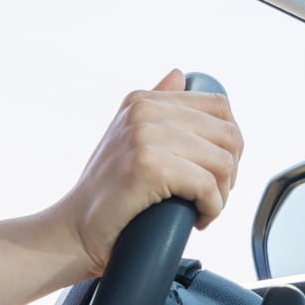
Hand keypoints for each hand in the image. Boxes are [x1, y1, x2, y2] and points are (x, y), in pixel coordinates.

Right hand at [48, 68, 242, 278]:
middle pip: (227, 134)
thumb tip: (178, 74)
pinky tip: (200, 219)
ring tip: (204, 208)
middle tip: (213, 196)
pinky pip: (206, 186)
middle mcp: (143, 111)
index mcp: (142, 101)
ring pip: (221, 162)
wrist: (73, 230)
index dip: (230, 144)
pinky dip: (212, 208)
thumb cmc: (105, 193)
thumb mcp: (128, 139)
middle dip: (230, 171)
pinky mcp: (148, 167)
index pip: (219, 107)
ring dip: (222, 194)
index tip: (217, 172)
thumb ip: (154, 106)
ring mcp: (144, 137)